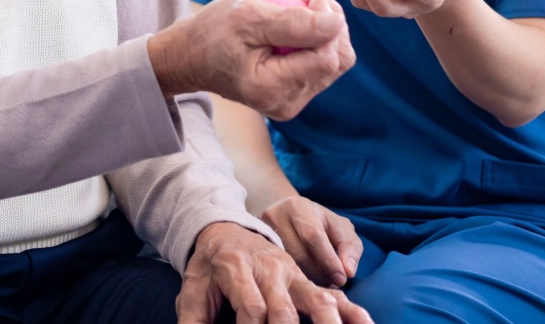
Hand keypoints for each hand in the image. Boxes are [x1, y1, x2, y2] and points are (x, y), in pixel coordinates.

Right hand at [148, 0, 355, 119]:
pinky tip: (295, 22)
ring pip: (332, 62)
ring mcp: (290, 102)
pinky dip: (314, 40)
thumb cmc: (212, 32)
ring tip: (298, 5)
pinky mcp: (292, 94)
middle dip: (332, 25)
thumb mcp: (249, 17)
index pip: (327, 58)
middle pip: (336, 62)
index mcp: (272, 88)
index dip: (330, 23)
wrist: (189, 56)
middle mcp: (286, 103)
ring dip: (323, 29)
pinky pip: (319, 65)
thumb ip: (295, 23)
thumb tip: (336, 23)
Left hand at [176, 222, 372, 323]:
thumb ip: (193, 319)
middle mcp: (268, 269)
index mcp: (236, 268)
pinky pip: (333, 295)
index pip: (252, 307)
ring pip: (316, 300)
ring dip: (328, 323)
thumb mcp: (193, 288)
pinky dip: (351, 313)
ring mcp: (291, 274)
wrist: (225, 229)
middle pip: (284, 308)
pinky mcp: (306, 281)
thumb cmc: (209, 266)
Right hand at [259, 194, 361, 286]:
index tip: (341, 279)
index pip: (314, 237)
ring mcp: (260, 230)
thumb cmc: (320, 224)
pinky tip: (303, 282)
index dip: (329, 261)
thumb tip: (347, 271)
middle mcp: (275, 215)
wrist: (287, 216)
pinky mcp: (254, 244)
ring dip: (307, 278)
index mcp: (298, 207)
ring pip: (285, 263)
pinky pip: (274, 267)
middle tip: (331, 284)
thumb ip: (350, 247)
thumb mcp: (340, 229)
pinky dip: (292, 278)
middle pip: (297, 253)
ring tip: (320, 283)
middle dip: (318, 273)